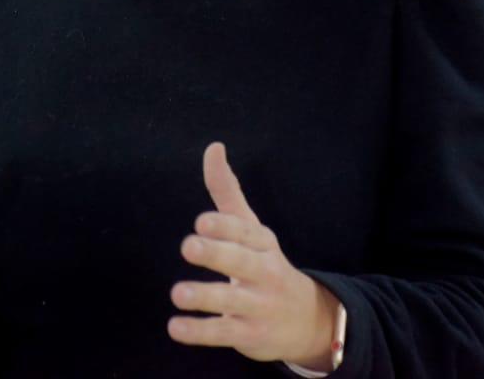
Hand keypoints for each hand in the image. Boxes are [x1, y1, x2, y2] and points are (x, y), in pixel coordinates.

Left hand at [168, 142, 338, 369]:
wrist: (308, 320)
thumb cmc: (266, 264)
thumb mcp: (252, 229)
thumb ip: (227, 191)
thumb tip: (213, 146)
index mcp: (262, 243)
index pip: (245, 231)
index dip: (224, 226)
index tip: (201, 222)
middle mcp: (264, 272)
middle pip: (242, 262)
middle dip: (216, 254)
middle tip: (187, 246)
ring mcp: (258, 306)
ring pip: (231, 301)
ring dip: (205, 297)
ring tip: (177, 293)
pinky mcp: (250, 336)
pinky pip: (224, 333)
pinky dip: (200, 332)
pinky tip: (175, 328)